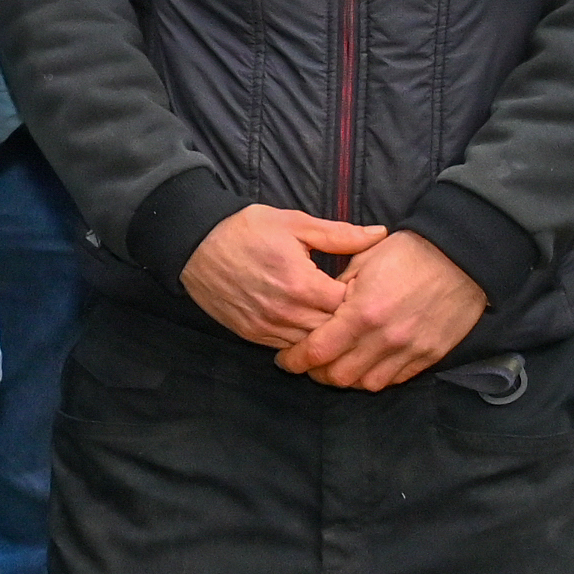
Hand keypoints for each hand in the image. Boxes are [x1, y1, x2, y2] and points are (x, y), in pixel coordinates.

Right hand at [181, 205, 385, 348]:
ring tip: (338, 322)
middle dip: (349, 323)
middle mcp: (287, 313)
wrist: (195, 245)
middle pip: (334, 333)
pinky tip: (311, 330)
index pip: (350, 307)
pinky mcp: (253, 336)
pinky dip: (303, 342)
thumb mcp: (294, 223)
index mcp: (302, 284)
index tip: (369, 290)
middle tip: (360, 309)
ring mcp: (268, 328)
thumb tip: (379, 234)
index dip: (364, 300)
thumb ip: (339, 234)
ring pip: (312, 346)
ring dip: (326, 337)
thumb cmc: (245, 229)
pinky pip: (288, 349)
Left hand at [277, 230, 487, 389]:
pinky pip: (395, 379)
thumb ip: (337, 292)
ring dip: (347, 378)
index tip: (285, 359)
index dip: (295, 360)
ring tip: (338, 365)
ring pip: (367, 384)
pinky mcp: (429, 356)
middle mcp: (384, 339)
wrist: (462, 256)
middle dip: (317, 373)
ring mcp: (409, 351)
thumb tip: (319, 311)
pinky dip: (376, 376)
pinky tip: (367, 364)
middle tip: (309, 363)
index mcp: (362, 313)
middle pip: (338, 376)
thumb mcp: (363, 261)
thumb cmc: (408, 252)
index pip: (317, 352)